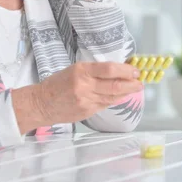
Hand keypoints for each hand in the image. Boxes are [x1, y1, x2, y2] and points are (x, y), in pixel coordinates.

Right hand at [11, 61, 142, 132]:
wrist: (41, 104)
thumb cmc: (56, 84)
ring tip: (136, 88)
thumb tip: (116, 71)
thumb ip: (94, 72)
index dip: (125, 70)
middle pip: (115, 85)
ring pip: (113, 96)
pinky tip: (122, 96)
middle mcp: (84, 86)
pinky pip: (105, 104)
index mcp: (81, 71)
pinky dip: (116, 99)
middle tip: (141, 81)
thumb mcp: (74, 70)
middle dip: (132, 83)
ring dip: (127, 92)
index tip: (135, 70)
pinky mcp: (87, 112)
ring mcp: (86, 101)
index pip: (109, 69)